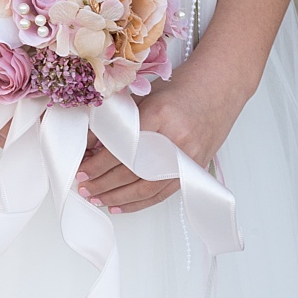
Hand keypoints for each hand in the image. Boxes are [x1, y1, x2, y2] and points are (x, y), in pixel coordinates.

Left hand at [76, 59, 248, 213]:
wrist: (217, 91)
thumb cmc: (177, 92)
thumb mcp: (142, 99)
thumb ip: (115, 124)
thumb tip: (86, 149)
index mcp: (160, 115)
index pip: (122, 148)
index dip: (98, 164)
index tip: (80, 171)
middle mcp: (176, 139)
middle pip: (133, 171)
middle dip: (103, 183)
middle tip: (83, 188)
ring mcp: (188, 158)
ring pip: (147, 188)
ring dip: (117, 197)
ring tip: (96, 199)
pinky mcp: (194, 170)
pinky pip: (162, 194)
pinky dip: (138, 203)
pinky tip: (118, 206)